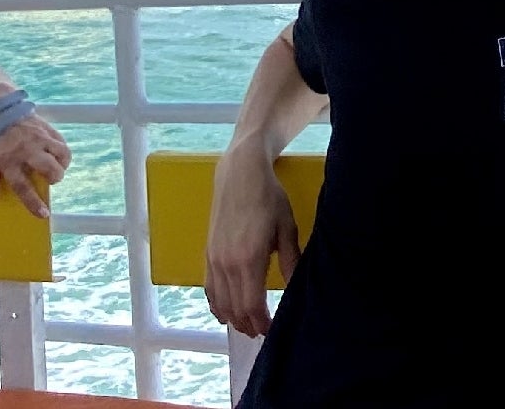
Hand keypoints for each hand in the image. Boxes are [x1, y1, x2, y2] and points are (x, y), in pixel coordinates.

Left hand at [0, 114, 69, 218]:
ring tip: (55, 166)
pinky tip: (55, 154)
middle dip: (55, 178)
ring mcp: (38, 136)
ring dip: (62, 164)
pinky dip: (62, 151)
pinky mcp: (45, 126)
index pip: (23, 186)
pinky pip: (62, 142)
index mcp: (6, 159)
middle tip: (50, 179)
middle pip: (50, 169)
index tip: (44, 215)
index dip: (34, 203)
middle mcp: (25, 149)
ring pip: (62, 155)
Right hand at [204, 144, 298, 336]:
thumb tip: (297, 291)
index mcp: (248, 259)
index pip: (251, 306)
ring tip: (247, 324)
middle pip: (234, 308)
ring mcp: (213, 258)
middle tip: (263, 332)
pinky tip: (224, 311)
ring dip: (233, 317)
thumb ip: (291, 263)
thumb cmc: (268, 198)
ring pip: (219, 301)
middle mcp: (226, 263)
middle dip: (248, 325)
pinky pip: (208, 286)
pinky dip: (216, 303)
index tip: (273, 331)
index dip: (262, 324)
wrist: (239, 172)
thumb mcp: (287, 229)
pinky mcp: (207, 251)